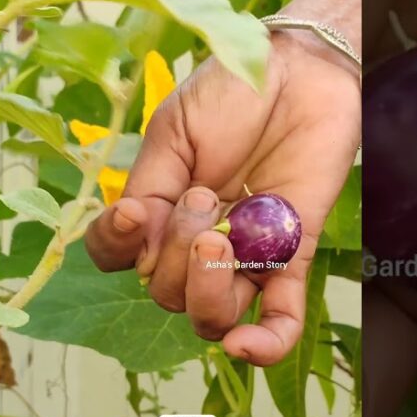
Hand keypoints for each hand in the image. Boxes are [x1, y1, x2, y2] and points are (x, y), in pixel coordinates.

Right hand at [84, 31, 360, 365]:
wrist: (300, 70)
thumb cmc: (233, 92)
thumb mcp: (172, 132)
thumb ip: (148, 188)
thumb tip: (137, 248)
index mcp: (160, 211)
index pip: (119, 259)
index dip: (116, 249)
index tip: (131, 213)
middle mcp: (198, 243)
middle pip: (166, 292)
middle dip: (174, 251)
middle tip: (202, 193)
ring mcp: (245, 257)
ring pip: (212, 317)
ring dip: (205, 289)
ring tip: (219, 238)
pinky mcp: (293, 259)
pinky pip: (280, 322)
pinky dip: (264, 346)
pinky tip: (244, 345)